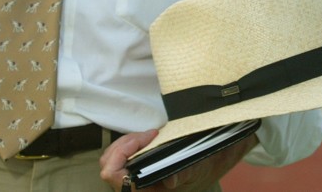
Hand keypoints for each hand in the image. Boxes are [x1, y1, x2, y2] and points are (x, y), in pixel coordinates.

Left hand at [99, 130, 257, 190]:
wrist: (212, 162)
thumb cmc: (205, 166)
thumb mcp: (199, 166)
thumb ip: (185, 172)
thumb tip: (170, 180)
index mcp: (151, 191)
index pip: (117, 178)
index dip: (123, 156)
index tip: (146, 139)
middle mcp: (139, 187)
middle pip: (109, 167)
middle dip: (125, 146)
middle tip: (149, 135)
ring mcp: (136, 177)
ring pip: (111, 160)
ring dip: (127, 143)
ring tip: (150, 136)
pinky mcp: (136, 167)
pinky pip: (119, 155)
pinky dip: (129, 143)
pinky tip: (147, 138)